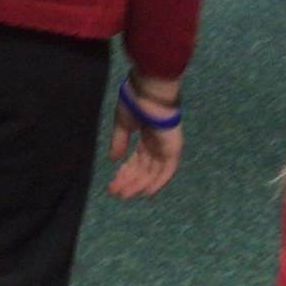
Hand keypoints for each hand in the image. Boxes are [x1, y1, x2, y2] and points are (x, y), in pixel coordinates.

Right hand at [108, 77, 182, 199]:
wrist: (150, 91)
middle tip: (114, 191)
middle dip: (128, 180)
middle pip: (143, 168)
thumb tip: (113, 159)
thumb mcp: (123, 123)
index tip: (113, 181)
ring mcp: (165, 147)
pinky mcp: (173, 149)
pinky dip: (157, 182)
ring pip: (152, 172)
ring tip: (123, 194)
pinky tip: (145, 192)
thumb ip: (119, 142)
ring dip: (138, 184)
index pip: (137, 159)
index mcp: (146, 135)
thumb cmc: (136, 102)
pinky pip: (166, 170)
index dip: (125, 171)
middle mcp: (157, 144)